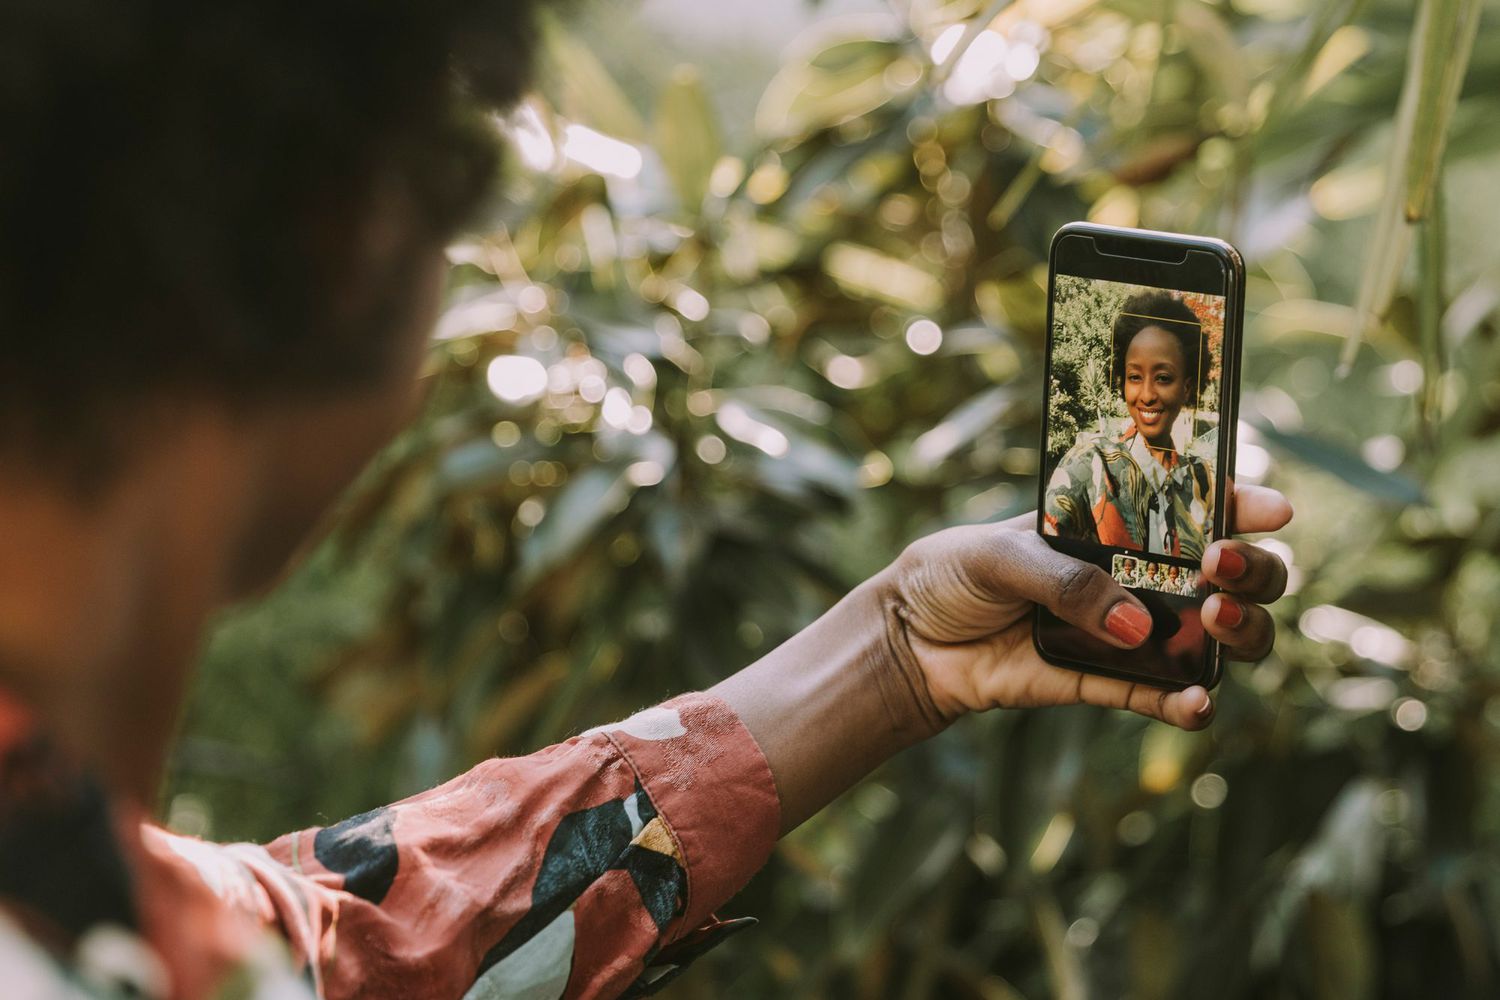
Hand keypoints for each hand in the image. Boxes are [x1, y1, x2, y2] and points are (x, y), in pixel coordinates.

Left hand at [878, 484, 1292, 731]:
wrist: (909, 641)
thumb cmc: (952, 574)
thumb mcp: (998, 556)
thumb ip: (1065, 582)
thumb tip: (1136, 625)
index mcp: (1117, 524)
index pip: (1196, 507)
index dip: (1243, 504)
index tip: (1271, 509)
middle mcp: (1140, 576)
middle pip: (1233, 576)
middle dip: (1254, 571)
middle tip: (1225, 568)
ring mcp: (1132, 632)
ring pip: (1216, 639)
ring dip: (1239, 634)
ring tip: (1216, 624)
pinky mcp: (1108, 683)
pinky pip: (1163, 697)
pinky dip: (1188, 704)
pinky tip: (1198, 703)